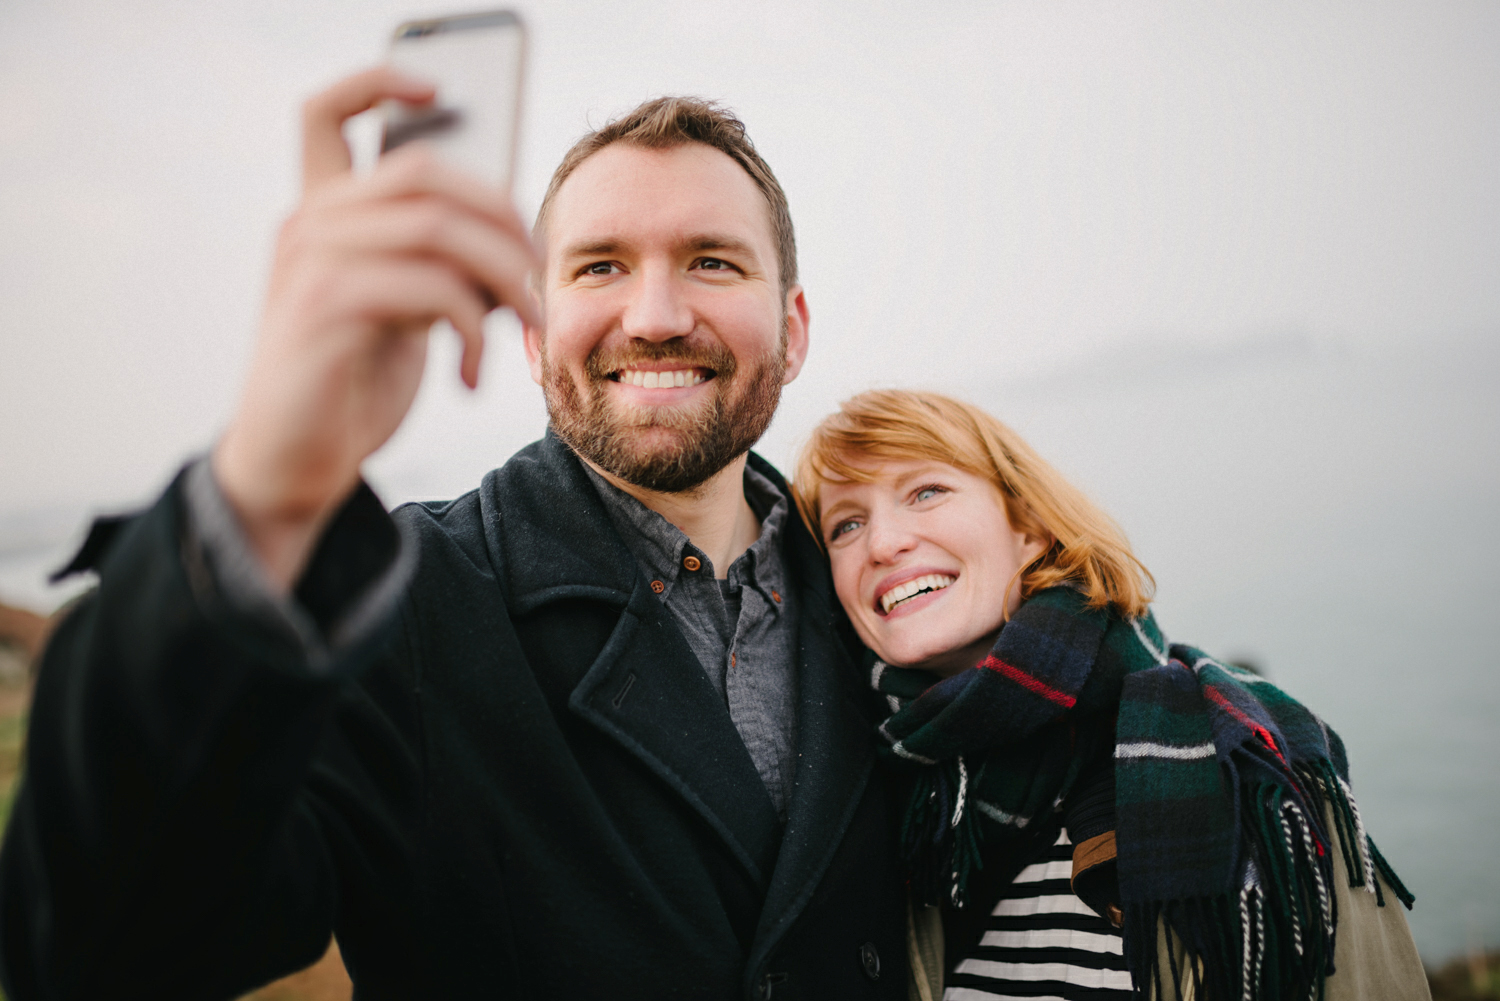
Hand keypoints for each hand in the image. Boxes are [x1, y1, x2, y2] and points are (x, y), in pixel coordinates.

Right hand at [213, 67, 540, 589]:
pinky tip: (471, 375)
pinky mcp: (324, 309)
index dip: (380, 83)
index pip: (327, 113)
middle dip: (503, 217)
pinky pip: (430, 289)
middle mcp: (309, 224)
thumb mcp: (403, 310)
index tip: (438, 92)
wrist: (295, 464)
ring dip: (505, 279)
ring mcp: (310, 262)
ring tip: (524, 330)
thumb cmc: (352, 384)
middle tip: (537, 280)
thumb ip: (435, 260)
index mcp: (324, 216)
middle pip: (425, 171)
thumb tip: (511, 234)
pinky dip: (473, 330)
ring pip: (438, 228)